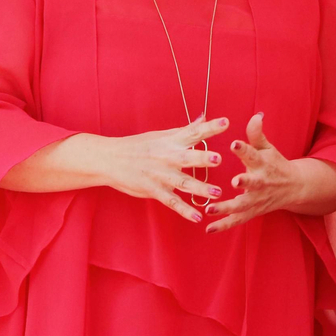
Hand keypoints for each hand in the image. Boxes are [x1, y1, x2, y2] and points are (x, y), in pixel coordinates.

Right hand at [97, 116, 226, 223]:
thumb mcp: (162, 135)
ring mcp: (160, 175)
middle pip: (187, 158)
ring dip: (200, 188)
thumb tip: (204, 117)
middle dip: (202, 159)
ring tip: (217, 193)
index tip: (226, 122)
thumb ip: (186, 130)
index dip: (210, 127)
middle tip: (218, 159)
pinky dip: (184, 210)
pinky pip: (171, 202)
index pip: (194, 132)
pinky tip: (197, 217)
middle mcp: (167, 157)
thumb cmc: (139, 145)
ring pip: (182, 182)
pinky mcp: (153, 190)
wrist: (110, 159)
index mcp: (171, 141)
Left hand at [205, 113, 300, 232]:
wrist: (294, 187)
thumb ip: (257, 134)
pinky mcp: (252, 212)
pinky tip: (208, 229)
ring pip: (241, 205)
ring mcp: (256, 199)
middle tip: (234, 181)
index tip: (234, 143)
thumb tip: (256, 115)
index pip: (253, 155)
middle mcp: (260, 183)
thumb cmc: (275, 164)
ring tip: (210, 209)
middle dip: (244, 182)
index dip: (244, 149)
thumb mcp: (268, 148)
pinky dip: (223, 226)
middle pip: (252, 183)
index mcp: (263, 164)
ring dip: (226, 208)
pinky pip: (236, 221)